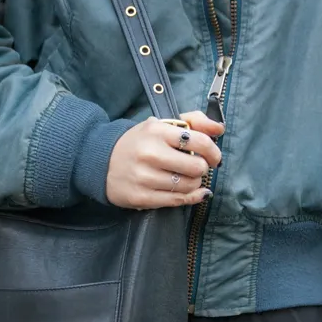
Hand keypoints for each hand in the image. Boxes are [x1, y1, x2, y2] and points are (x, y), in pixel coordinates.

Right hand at [106, 110, 223, 208]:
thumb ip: (193, 121)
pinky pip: (177, 201)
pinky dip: (191, 197)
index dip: (213, 151)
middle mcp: (150, 153)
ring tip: (186, 177)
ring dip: (194, 183)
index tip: (213, 157)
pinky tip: (192, 192)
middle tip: (196, 167)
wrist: (101, 161)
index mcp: (157, 131)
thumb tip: (219, 128)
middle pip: (196, 167)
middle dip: (202, 168)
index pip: (199, 141)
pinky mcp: (141, 197)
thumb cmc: (139, 142)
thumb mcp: (161, 125)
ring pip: (189, 186)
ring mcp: (145, 177)